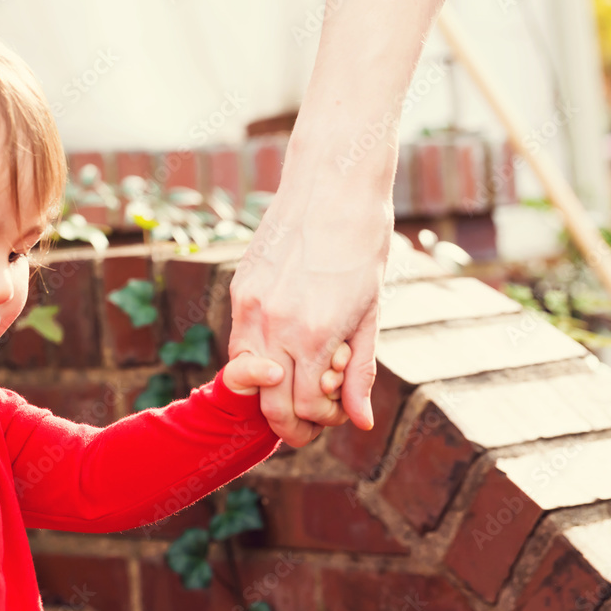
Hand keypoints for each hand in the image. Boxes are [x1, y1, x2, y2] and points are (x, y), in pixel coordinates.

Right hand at [229, 152, 389, 446]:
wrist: (333, 185)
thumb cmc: (363, 244)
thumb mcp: (371, 312)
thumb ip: (361, 371)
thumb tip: (359, 421)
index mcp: (315, 336)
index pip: (306, 409)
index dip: (324, 421)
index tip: (337, 413)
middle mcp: (274, 326)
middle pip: (272, 405)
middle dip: (292, 425)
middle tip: (313, 422)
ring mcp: (250, 307)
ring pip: (248, 377)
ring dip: (273, 391)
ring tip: (302, 380)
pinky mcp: (240, 289)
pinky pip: (242, 342)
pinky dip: (262, 357)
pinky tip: (288, 343)